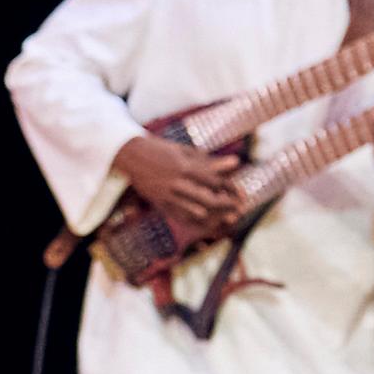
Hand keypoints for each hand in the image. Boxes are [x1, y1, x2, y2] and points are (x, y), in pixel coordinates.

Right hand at [112, 132, 244, 241]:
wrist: (131, 154)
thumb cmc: (161, 150)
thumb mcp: (186, 152)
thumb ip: (210, 160)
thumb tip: (237, 162)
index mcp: (186, 167)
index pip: (215, 181)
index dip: (231, 189)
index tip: (242, 195)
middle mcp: (178, 182)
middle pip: (208, 199)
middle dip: (227, 206)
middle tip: (240, 210)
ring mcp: (167, 195)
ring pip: (195, 211)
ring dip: (215, 217)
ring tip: (228, 219)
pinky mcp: (159, 203)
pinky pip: (180, 217)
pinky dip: (196, 222)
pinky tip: (207, 224)